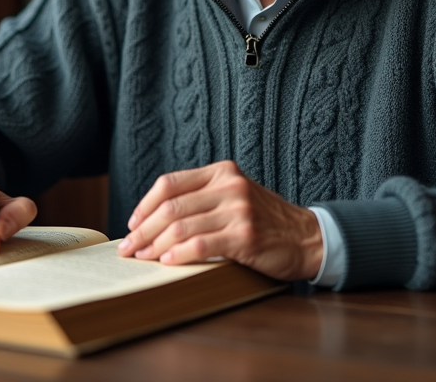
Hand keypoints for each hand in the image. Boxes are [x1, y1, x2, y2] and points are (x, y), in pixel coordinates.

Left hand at [116, 160, 321, 280]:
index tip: (132, 224)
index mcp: (222, 172)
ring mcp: (239, 209)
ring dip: (155, 246)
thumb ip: (202, 198)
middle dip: (143, 230)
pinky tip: (167, 262)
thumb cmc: (264, 220)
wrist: (307, 237)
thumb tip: (152, 218)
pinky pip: (201, 244)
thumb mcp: (234, 196)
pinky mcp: (245, 235)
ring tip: (143, 258)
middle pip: (171, 207)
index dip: (144, 205)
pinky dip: (178, 254)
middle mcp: (229, 186)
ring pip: (181, 227)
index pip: (170, 184)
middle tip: (128, 248)